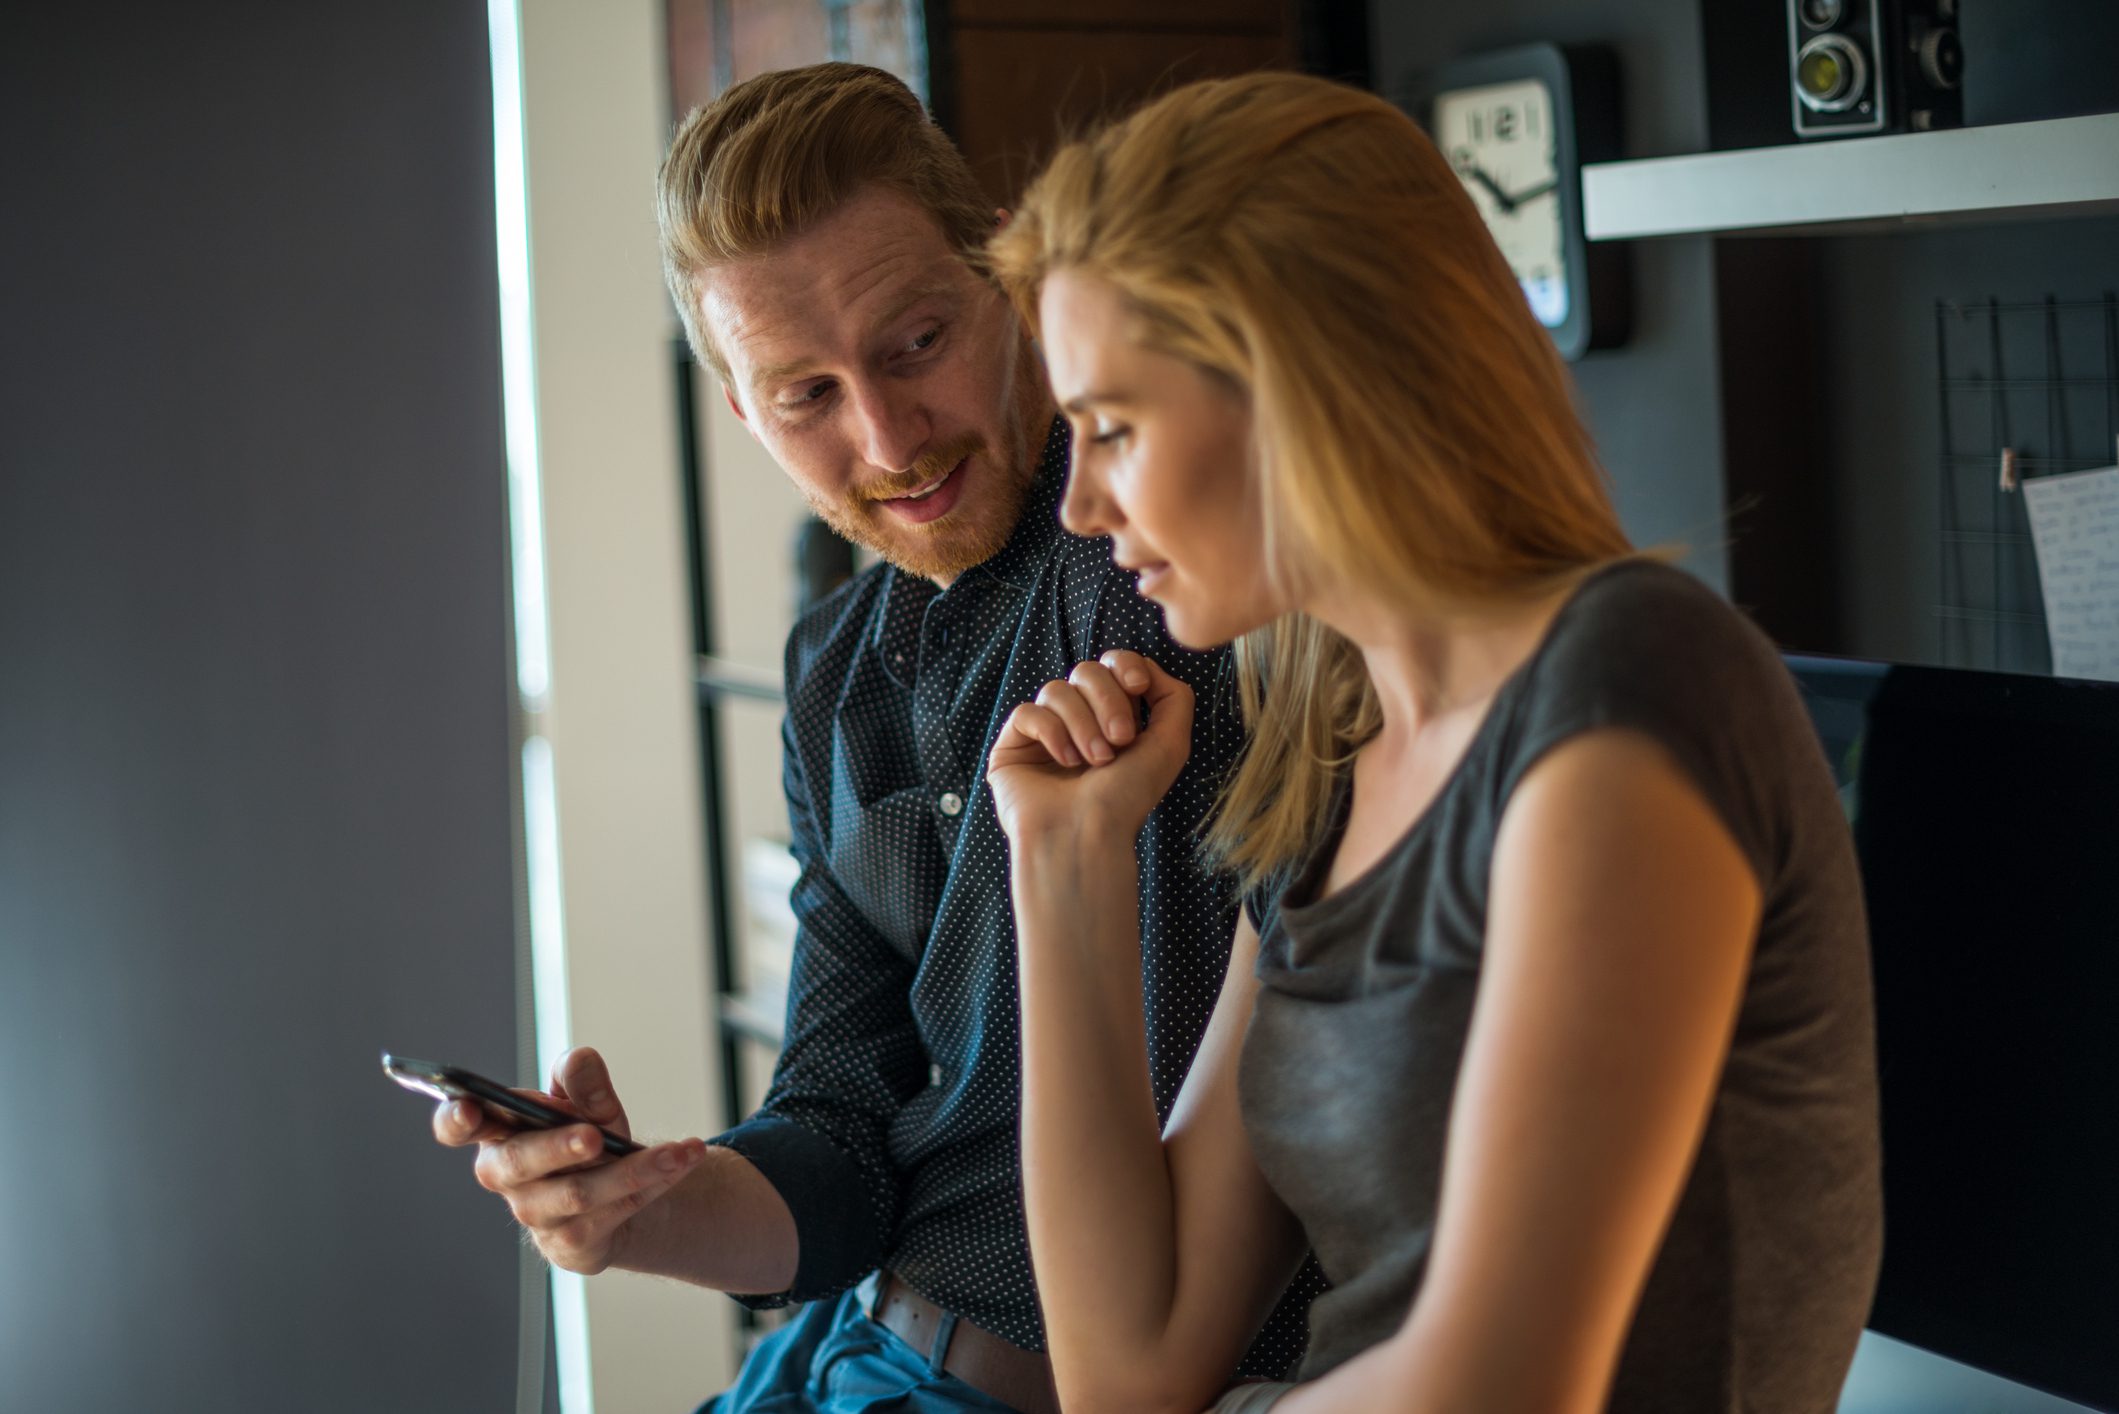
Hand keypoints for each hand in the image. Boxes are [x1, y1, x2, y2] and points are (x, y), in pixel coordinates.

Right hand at [432, 1046, 705, 1274]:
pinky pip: (614, 1212)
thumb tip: (580, 1059)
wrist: (620, 1196)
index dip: (455, 1120)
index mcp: (499, 1133)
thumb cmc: (587, 1140)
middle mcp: (509, 1177)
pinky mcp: (572, 1242)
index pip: (458, 1126)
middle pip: (520, 1164)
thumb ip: (583, 1082)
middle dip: (557, 1147)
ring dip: (634, 1169)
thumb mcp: (590, 1106)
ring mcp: (537, 1214)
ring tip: (677, 1150)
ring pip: (579, 1193)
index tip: (469, 1108)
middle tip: (594, 1136)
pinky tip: (683, 1161)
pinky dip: (654, 1182)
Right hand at [986, 649, 1192, 844]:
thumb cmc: (1127, 798)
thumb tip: (1145, 667)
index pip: (1112, 665)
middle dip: (1107, 700)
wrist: (1087, 835)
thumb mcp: (1170, 744)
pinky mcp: (1012, 747)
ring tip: (1093, 762)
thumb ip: (1174, 697)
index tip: (1138, 686)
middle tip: (1120, 741)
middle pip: (1086, 671)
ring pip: (1056, 689)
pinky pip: (1027, 712)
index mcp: (1112, 718)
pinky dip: (1051, 733)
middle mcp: (1077, 722)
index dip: (1124, 665)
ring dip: (1082, 723)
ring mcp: (1043, 733)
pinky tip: (1065, 762)